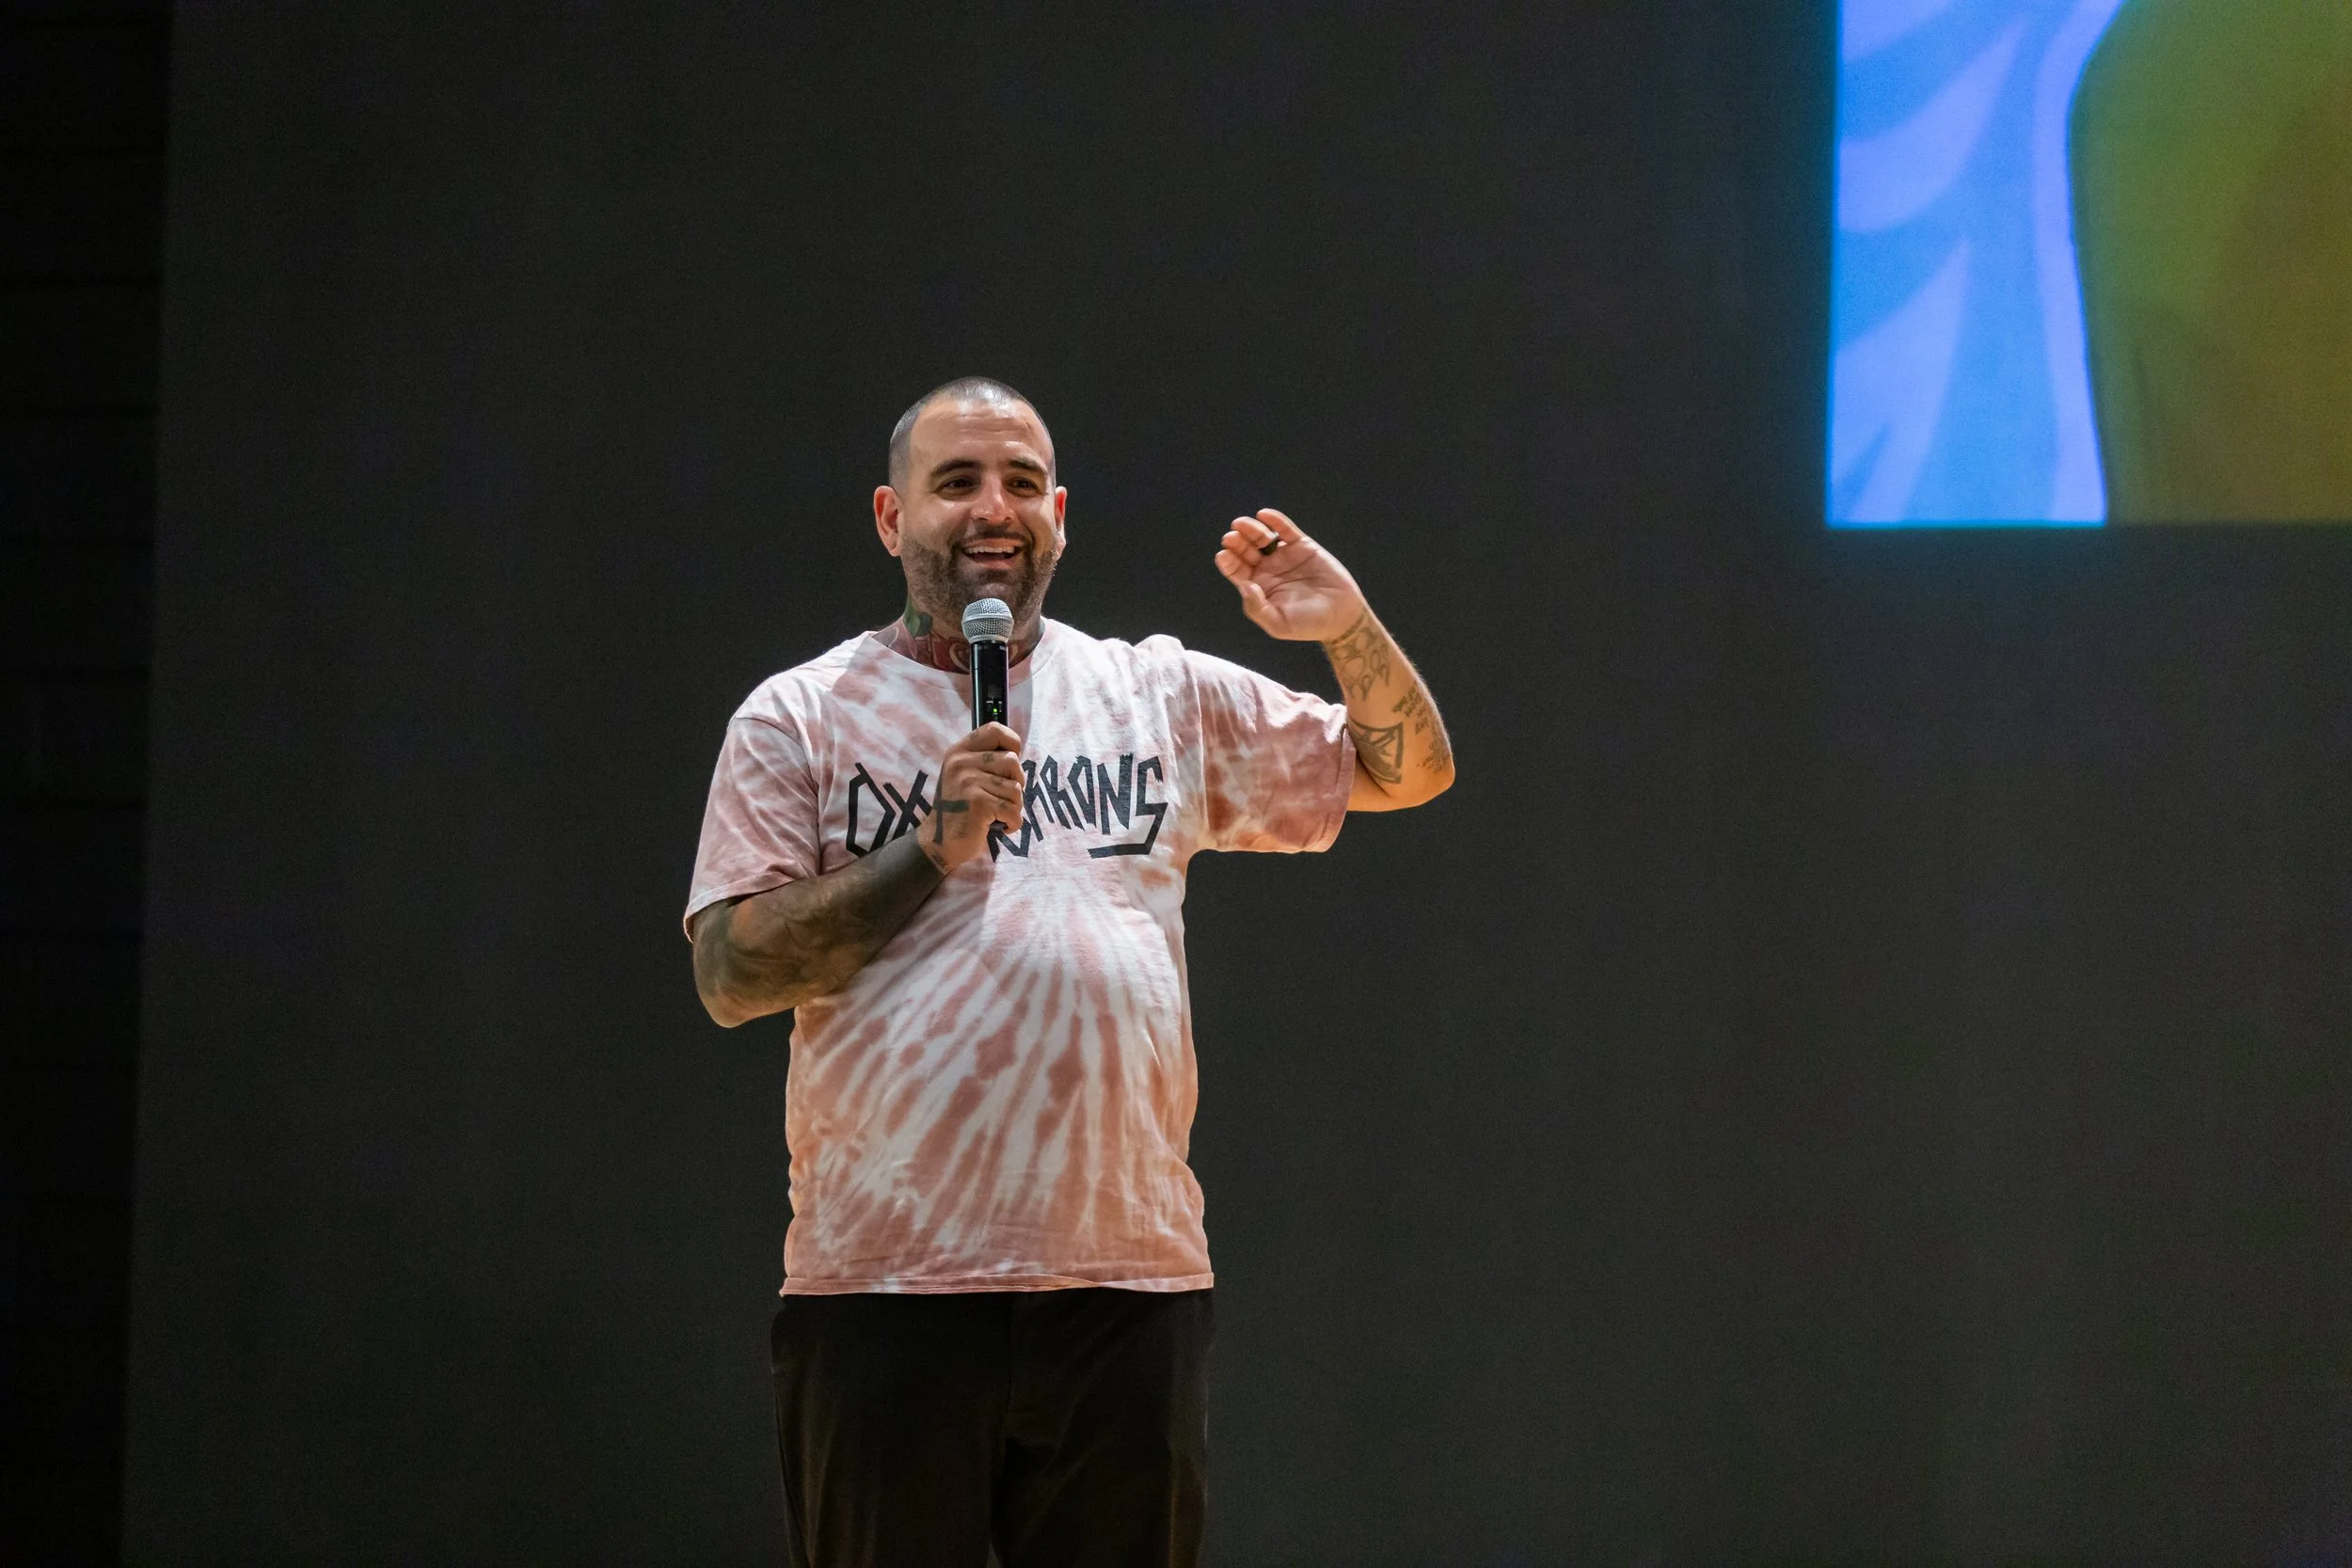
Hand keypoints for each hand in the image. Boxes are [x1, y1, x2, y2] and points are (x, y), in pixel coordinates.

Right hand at [924, 723, 1025, 872]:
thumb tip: (1017, 753)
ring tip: (998, 814)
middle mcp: (961, 763)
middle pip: (1012, 761)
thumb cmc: (959, 809)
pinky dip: (1013, 822)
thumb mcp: (963, 776)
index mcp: (959, 752)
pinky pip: (1013, 809)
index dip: (1012, 744)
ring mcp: (969, 783)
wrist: (939, 842)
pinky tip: (1001, 826)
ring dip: (1014, 806)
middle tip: (1003, 798)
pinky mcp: (979, 804)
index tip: (1009, 765)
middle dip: (1016, 783)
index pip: (994, 730)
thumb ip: (984, 760)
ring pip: (1016, 788)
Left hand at [1213, 508, 1366, 642]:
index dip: (1228, 561)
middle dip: (1237, 542)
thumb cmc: (1307, 624)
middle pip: (1245, 551)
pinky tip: (1265, 515)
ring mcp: (1284, 556)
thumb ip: (1257, 608)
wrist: (1341, 616)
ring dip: (1251, 529)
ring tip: (1242, 524)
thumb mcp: (1278, 624)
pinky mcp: (1302, 546)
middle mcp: (1267, 569)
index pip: (1236, 571)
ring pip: (1261, 537)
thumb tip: (1243, 585)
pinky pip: (1286, 530)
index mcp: (1257, 587)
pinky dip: (1275, 521)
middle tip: (1231, 537)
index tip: (1223, 554)